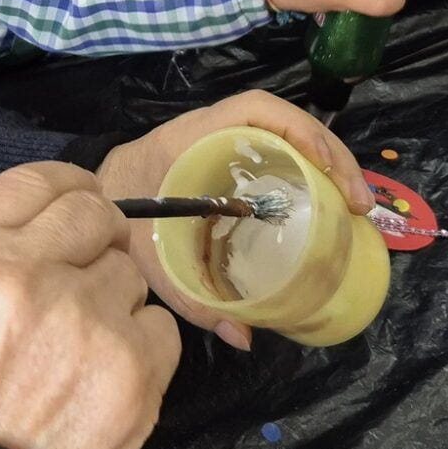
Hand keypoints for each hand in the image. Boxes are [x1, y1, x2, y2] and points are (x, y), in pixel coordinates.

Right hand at [0, 163, 178, 448]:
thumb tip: (57, 214)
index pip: (35, 181)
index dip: (66, 184)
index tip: (80, 197)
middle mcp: (26, 276)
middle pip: (94, 212)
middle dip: (97, 238)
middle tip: (85, 276)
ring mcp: (86, 318)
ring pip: (131, 271)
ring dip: (116, 299)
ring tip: (82, 348)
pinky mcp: (135, 363)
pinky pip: (161, 323)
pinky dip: (143, 346)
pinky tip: (106, 376)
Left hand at [96, 91, 373, 352]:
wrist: (87, 207)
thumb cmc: (115, 223)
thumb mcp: (151, 261)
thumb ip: (194, 299)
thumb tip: (246, 338)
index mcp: (188, 141)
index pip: (254, 110)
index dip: (300, 131)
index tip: (331, 172)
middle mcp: (209, 133)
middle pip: (284, 124)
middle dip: (332, 155)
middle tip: (360, 204)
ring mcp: (221, 144)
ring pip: (286, 138)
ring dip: (327, 165)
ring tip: (355, 208)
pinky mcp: (226, 161)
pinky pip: (275, 157)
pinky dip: (307, 175)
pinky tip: (326, 208)